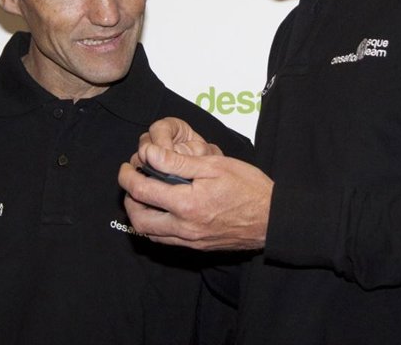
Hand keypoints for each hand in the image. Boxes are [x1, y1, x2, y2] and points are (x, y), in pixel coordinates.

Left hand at [119, 123, 270, 251]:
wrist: (273, 218)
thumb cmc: (248, 187)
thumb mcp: (213, 165)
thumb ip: (177, 161)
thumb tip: (148, 153)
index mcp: (187, 204)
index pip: (141, 191)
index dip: (127, 176)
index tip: (127, 166)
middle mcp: (185, 227)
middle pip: (138, 219)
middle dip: (128, 198)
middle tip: (132, 181)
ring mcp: (191, 240)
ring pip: (150, 233)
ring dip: (140, 213)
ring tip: (145, 194)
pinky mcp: (198, 247)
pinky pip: (166, 240)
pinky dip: (156, 225)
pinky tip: (163, 209)